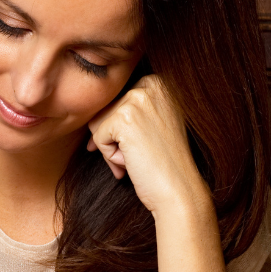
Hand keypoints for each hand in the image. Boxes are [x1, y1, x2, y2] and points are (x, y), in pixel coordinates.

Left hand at [85, 74, 210, 217]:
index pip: (117, 101)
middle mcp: (150, 84)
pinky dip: (110, 157)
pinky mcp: (124, 118)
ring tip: (139, 158)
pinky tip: (133, 163)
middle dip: (116, 140)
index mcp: (159, 81)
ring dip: (112, 148)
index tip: (143, 145)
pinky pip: (98, 138)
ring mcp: (138, 99)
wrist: (180, 190)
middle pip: (106, 110)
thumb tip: (91, 116)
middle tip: (141, 156)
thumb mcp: (153, 124)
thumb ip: (129, 111)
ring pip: (99, 123)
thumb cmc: (165, 163)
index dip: (121, 130)